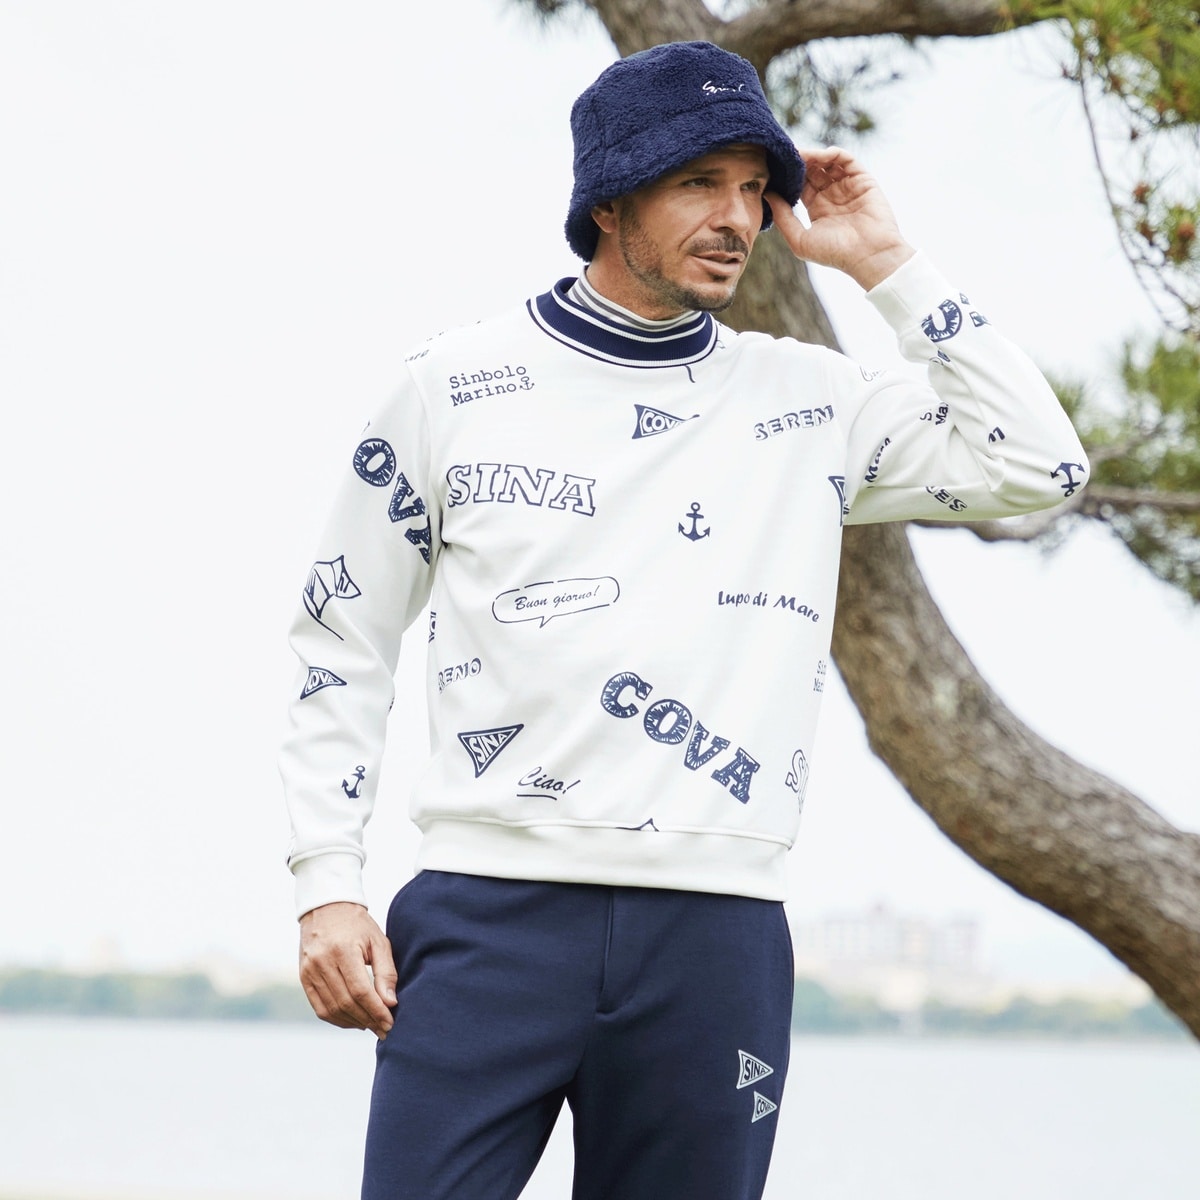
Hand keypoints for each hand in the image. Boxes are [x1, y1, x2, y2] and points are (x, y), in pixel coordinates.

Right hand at [298, 901, 397, 1037]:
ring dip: (353, 1022)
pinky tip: (353, 1020)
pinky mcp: (303, 977)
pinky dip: (336, 1019)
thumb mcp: (378, 941)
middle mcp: (322, 962)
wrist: (327, 908)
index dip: (376, 1011)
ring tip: (370, 1025)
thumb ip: (386, 972)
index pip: (360, 991)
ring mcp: (309, 971)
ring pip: (332, 1009)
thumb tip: (390, 1003)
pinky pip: (319, 1008)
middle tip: (384, 1029)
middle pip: (346, 1003)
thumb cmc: (358, 925)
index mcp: (343, 950)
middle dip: (367, 1020)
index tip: (389, 1023)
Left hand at [765, 146, 913, 290]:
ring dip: (814, 156)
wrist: (868, 256)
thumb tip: (767, 194)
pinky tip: (821, 155)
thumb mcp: (800, 240)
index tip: (775, 166)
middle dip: (800, 161)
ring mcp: (847, 186)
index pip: (800, 184)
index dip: (789, 175)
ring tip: (801, 154)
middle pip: (813, 170)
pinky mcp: (863, 180)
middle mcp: (832, 195)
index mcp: (817, 208)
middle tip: (786, 154)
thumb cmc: (835, 254)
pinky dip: (834, 154)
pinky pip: (847, 160)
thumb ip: (783, 217)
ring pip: (828, 162)